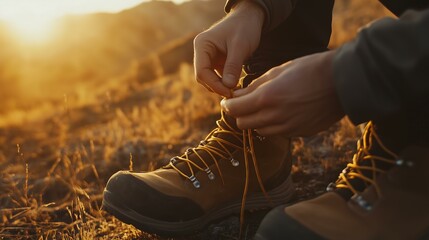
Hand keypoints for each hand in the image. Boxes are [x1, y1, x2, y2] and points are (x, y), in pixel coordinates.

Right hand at [193, 1, 264, 97]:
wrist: (250, 18)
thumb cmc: (244, 28)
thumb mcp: (240, 47)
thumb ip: (233, 66)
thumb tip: (227, 87)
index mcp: (202, 45)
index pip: (201, 72)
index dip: (214, 85)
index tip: (229, 92)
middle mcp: (202, 52)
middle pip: (203, 77)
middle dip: (217, 87)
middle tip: (234, 94)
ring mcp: (208, 57)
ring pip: (209, 79)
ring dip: (221, 87)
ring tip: (236, 91)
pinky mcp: (216, 62)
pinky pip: (217, 77)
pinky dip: (225, 83)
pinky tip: (235, 87)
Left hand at [221, 50, 344, 136]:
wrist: (342, 82)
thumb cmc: (309, 70)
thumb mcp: (278, 71)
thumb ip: (254, 86)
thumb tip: (237, 96)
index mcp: (267, 98)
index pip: (235, 110)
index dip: (229, 105)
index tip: (230, 100)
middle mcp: (275, 117)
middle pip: (243, 124)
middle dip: (240, 113)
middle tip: (245, 103)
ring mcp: (288, 128)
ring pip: (259, 130)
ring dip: (256, 120)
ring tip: (266, 106)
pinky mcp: (299, 133)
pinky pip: (277, 133)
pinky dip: (273, 125)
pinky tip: (283, 112)